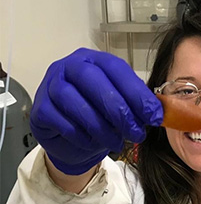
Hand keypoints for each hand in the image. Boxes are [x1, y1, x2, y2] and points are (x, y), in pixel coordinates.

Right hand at [30, 48, 163, 174]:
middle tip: (137, 132)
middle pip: (93, 81)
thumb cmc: (98, 114)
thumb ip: (136, 103)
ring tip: (118, 142)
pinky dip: (83, 136)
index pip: (116, 69)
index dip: (137, 92)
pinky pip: (63, 122)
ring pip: (75, 103)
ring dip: (102, 127)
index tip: (154, 115)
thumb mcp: (121, 104)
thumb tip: (157, 113)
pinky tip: (95, 143)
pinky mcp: (40, 109)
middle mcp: (70, 67)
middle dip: (120, 110)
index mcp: (95, 60)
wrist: (70, 137)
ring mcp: (51, 86)